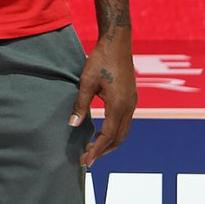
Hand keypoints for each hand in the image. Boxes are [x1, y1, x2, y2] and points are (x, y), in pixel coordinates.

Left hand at [68, 31, 136, 167]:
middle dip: (103, 151)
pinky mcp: (131, 98)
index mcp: (118, 106)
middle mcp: (129, 108)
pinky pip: (125, 122)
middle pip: (118, 138)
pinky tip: (102, 132)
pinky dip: (114, 132)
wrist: (117, 42)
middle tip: (87, 160)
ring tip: (93, 149)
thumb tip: (72, 125)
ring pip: (123, 132)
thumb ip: (80, 104)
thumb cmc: (100, 60)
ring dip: (110, 143)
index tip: (85, 161)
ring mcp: (132, 103)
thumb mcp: (86, 82)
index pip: (107, 137)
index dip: (96, 151)